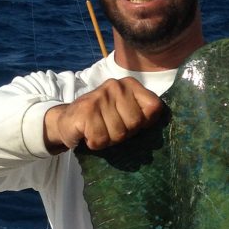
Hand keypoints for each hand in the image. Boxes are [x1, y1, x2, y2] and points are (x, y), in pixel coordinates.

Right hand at [43, 77, 164, 152]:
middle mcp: (116, 86)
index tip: (130, 123)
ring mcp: (101, 96)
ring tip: (98, 130)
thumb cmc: (102, 120)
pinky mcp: (86, 110)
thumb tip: (161, 128)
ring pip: (118, 133)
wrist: (68, 120)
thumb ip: (144, 115)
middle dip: (123, 134)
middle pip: (135, 124)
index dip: (144, 123)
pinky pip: (101, 138)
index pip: (154, 108)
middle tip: (110, 128)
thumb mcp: (126, 114)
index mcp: (130, 85)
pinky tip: (88, 133)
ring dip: (108, 140)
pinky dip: (95, 143)